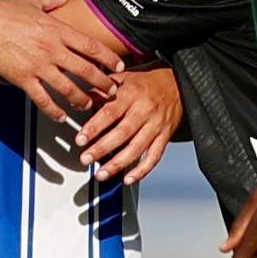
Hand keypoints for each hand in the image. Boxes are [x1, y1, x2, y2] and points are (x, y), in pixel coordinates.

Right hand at [0, 0, 136, 116]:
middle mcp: (52, 49)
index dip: (110, 60)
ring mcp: (38, 65)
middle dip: (103, 84)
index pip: (92, 47)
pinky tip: (60, 116)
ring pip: (68, 89)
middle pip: (87, 71)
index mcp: (58, 29)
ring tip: (87, 106)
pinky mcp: (22, 78)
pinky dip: (54, 110)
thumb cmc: (3, 10)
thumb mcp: (32, 1)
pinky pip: (43, 99)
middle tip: (111, 92)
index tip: (120, 68)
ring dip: (81, 100)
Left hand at [75, 65, 182, 184]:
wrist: (177, 84)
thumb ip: (101, 90)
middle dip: (102, 148)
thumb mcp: (123, 78)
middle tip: (86, 159)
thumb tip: (79, 102)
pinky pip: (154, 156)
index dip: (94, 127)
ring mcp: (156, 125)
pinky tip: (128, 179)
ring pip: (137, 147)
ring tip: (102, 174)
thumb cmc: (146, 83)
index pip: (110, 113)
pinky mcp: (165, 136)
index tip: (80, 139)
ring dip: (118, 163)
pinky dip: (142, 170)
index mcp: (132, 94)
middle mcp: (145, 110)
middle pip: (122, 133)